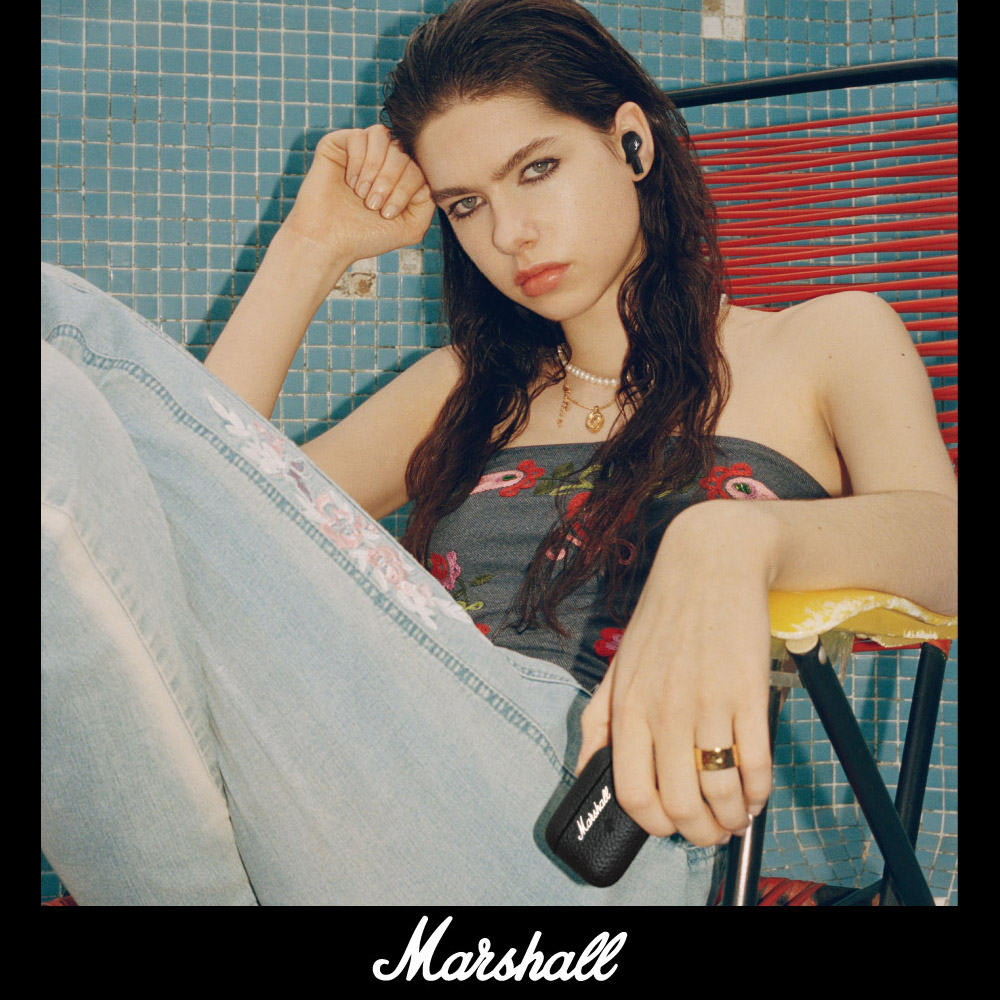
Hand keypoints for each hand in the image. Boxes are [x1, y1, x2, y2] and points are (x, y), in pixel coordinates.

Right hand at [281, 124, 434, 277]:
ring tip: (362, 194)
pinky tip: (349, 182)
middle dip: (390, 181)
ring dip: (375, 169)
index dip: (406, 189)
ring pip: (384, 137)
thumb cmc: (366, 236)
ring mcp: (362, 150)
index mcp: (400, 178)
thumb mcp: (412, 226)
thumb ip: (430, 201)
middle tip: (372, 205)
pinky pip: (360, 135)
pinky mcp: (339, 143)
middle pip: (403, 151)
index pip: (419, 166)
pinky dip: (358, 161)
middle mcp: (383, 161)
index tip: (387, 214)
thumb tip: (429, 173)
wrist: (326, 240)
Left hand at [576, 502, 776, 845]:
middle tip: (710, 831)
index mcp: (628, 707)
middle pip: (679, 803)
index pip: (631, 792)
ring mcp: (707, 704)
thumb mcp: (618, 666)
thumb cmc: (663, 620)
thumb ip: (598, 720)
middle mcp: (663, 710)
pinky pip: (756, 765)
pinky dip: (759, 792)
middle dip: (698, 833)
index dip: (653, 824)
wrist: (709, 565)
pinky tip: (756, 791)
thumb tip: (584, 770)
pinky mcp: (747, 694)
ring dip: (732, 818)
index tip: (668, 827)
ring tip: (736, 815)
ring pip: (720, 792)